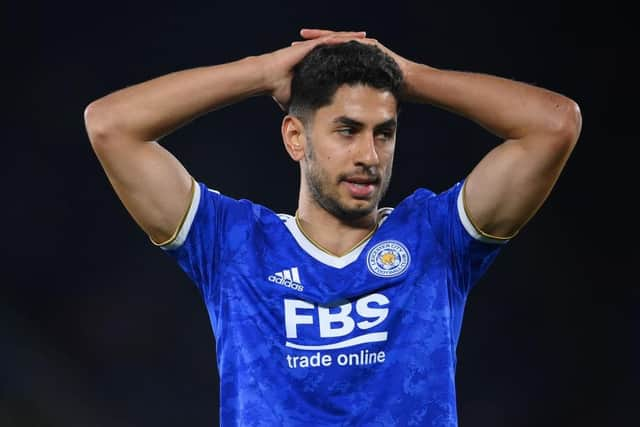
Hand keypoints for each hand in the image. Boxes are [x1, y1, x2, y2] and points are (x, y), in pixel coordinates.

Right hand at [261, 29, 366, 110]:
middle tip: (375, 49)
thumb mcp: (299, 100)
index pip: (339, 62)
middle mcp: (317, 54)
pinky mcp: (310, 45)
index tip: (367, 65)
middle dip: (358, 49)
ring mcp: (314, 48)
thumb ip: (308, 109)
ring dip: (355, 40)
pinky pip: (330, 39)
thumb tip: (312, 125)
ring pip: (339, 41)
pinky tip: (355, 38)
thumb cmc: (279, 90)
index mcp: (317, 65)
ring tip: (370, 41)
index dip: (353, 62)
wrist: (268, 78)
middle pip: (342, 49)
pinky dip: (343, 38)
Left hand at [298, 28, 414, 90]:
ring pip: (338, 39)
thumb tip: (334, 115)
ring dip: (322, 36)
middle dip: (312, 43)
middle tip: (294, 41)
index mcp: (351, 61)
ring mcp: (363, 46)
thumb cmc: (389, 92)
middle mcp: (356, 51)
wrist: (409, 83)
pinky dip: (340, 39)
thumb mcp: (362, 95)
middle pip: (330, 44)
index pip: (328, 56)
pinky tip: (328, 39)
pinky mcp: (371, 45)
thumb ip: (348, 99)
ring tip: (306, 35)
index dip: (312, 56)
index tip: (295, 57)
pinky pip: (352, 40)